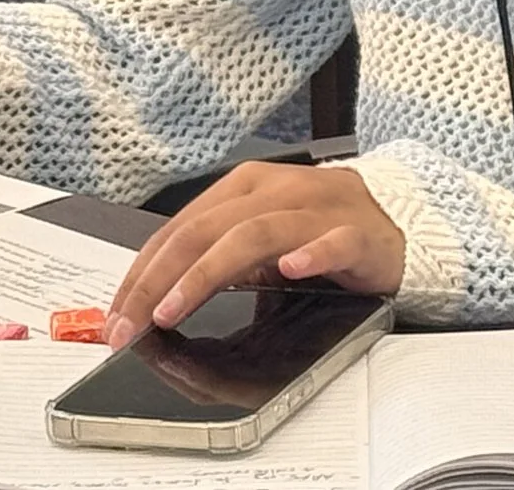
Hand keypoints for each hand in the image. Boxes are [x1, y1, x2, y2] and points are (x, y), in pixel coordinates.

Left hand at [104, 162, 404, 349]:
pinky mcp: (358, 233)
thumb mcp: (257, 248)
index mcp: (242, 190)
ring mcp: (317, 209)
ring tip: (174, 307)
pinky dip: (309, 254)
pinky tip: (288, 271)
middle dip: (158, 280)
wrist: (396, 226)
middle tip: (133, 323)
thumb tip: (157, 302)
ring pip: (253, 234)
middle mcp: (274, 190)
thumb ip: (216, 264)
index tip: (117, 314)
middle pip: (204, 230)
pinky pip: (333, 241)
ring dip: (207, 272)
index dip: (141, 272)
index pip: (178, 229)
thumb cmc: (319, 235)